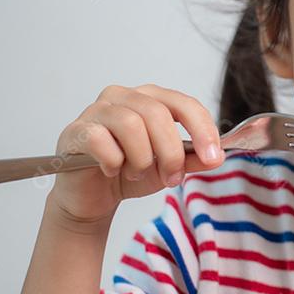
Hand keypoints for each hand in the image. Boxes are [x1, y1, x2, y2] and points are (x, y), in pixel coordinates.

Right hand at [49, 84, 225, 226]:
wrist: (92, 197)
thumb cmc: (130, 172)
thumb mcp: (169, 167)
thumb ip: (193, 159)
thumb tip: (217, 156)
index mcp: (151, 98)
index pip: (184, 104)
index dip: (203, 129)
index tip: (213, 157)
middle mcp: (123, 96)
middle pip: (158, 115)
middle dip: (171, 152)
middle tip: (172, 178)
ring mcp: (96, 110)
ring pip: (131, 125)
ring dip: (141, 159)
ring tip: (137, 173)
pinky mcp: (76, 130)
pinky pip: (101, 141)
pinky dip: (114, 162)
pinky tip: (112, 171)